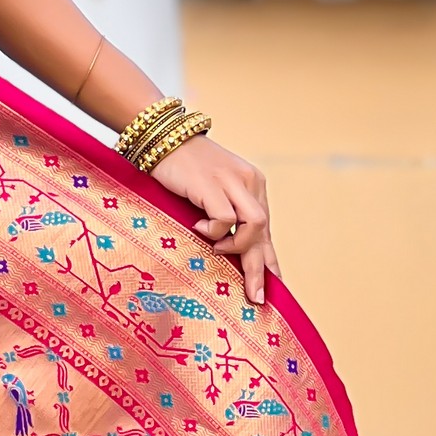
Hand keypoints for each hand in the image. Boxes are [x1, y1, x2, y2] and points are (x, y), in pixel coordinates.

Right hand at [149, 135, 278, 306]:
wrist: (163, 137)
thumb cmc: (183, 169)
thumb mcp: (211, 192)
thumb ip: (225, 214)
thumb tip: (230, 250)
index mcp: (252, 184)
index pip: (265, 228)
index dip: (269, 259)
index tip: (272, 284)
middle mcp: (248, 182)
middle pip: (263, 232)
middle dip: (260, 269)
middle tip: (257, 297)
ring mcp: (232, 182)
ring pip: (254, 226)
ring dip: (237, 246)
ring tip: (218, 250)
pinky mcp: (212, 185)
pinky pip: (225, 219)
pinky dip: (215, 231)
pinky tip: (198, 227)